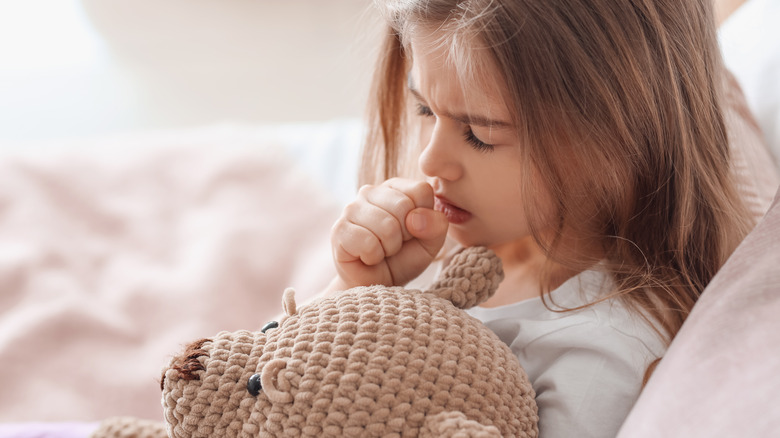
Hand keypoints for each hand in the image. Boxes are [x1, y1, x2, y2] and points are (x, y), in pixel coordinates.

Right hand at [330, 178, 448, 288]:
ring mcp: (351, 209)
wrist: (376, 284)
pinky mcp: (339, 229)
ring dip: (389, 248)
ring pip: (386, 226)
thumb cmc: (403, 259)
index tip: (412, 232)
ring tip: (381, 251)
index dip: (423, 218)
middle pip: (404, 206)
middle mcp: (370, 192)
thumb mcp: (430, 243)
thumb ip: (436, 225)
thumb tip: (415, 217)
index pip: (421, 190)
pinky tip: (367, 257)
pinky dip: (373, 257)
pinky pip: (368, 242)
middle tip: (394, 245)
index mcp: (395, 188)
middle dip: (405, 235)